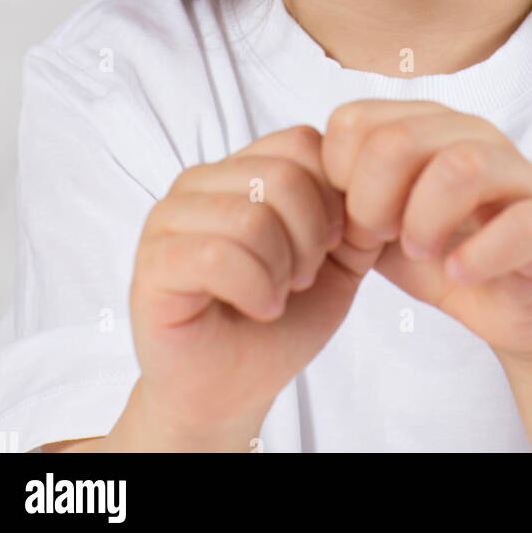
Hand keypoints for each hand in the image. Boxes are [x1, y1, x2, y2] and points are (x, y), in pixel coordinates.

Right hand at [129, 125, 387, 441]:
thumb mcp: (339, 261)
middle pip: (283, 176)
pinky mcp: (153, 261)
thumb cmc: (279, 320)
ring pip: (252, 217)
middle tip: (301, 279)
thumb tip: (378, 180)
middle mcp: (200, 180)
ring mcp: (170, 217)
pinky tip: (258, 308)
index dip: (333, 197)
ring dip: (281, 270)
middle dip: (311, 238)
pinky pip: (217, 256)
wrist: (230, 390)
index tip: (329, 246)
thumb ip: (359, 214)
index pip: (301, 141)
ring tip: (277, 295)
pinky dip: (255, 290)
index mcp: (242, 167)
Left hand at [320, 100, 531, 358]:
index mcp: (425, 126)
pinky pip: (519, 223)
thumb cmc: (442, 255)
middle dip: (374, 200)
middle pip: (400, 138)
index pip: (355, 119)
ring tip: (418, 251)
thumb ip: (345, 199)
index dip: (338, 176)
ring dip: (424, 218)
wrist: (514, 306)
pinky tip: (458, 272)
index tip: (347, 221)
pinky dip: (479, 253)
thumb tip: (302, 184)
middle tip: (380, 238)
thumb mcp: (379, 226)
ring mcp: (518, 176)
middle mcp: (473, 136)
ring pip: (462, 165)